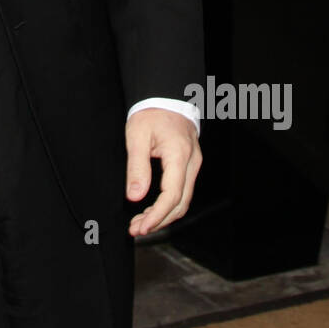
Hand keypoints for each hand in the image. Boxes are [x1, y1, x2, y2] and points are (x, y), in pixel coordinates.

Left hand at [125, 107, 201, 236]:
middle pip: (180, 203)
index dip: (157, 215)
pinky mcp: (189, 166)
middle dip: (159, 221)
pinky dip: (168, 205)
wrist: (166, 98)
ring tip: (140, 223)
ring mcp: (193, 164)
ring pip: (183, 200)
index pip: (172, 195)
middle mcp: (191, 163)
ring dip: (163, 215)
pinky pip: (182, 191)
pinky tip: (151, 210)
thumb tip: (134, 196)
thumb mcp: (137, 137)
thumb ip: (136, 167)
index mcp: (179, 155)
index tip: (142, 227)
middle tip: (137, 229)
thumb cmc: (151, 113)